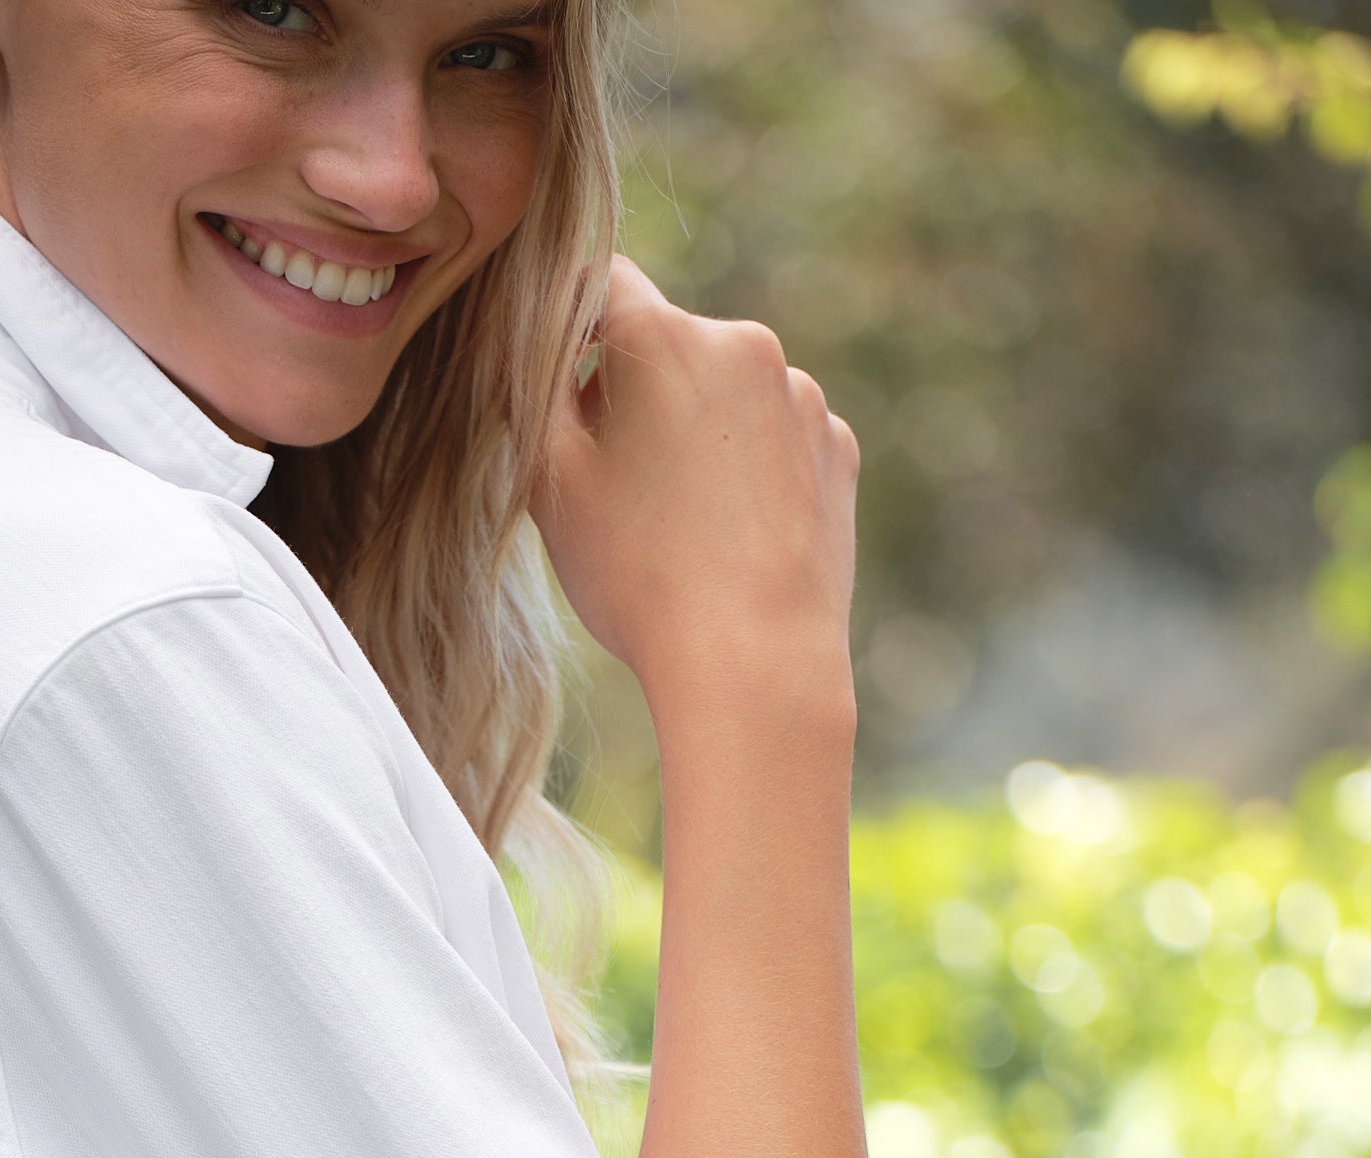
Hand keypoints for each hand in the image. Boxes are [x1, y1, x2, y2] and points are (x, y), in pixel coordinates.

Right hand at [535, 256, 857, 718]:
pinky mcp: (836, 448)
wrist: (755, 663)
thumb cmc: (638, 577)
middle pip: (668, 342)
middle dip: (635, 390)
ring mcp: (802, 397)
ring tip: (678, 523)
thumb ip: (533, 393)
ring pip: (726, 392)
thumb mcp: (549, 486)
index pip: (601, 281)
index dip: (570, 326)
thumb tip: (539, 351)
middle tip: (613, 483)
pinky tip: (730, 536)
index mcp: (664, 338)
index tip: (560, 385)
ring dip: (695, 430)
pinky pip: (776, 438)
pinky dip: (748, 469)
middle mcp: (744, 344)